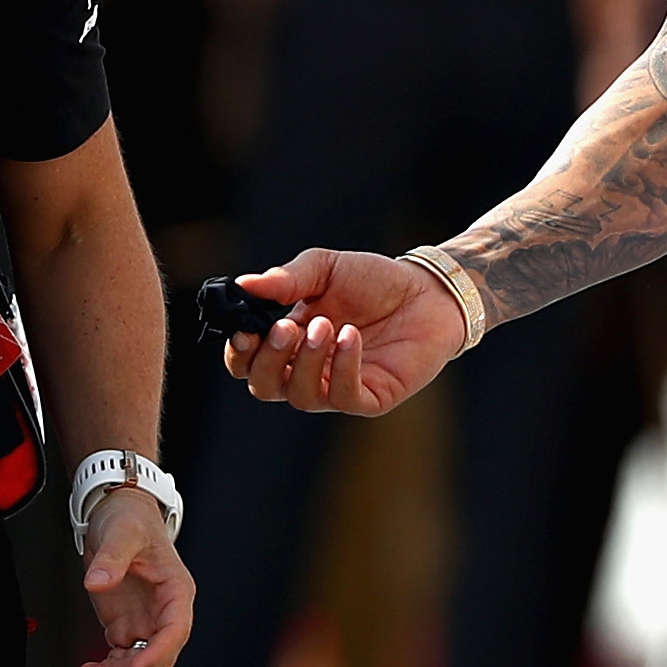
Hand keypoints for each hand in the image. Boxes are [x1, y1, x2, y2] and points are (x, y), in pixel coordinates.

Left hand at [77, 493, 193, 666]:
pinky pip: (122, 655)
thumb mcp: (121, 533)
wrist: (116, 514)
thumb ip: (111, 558)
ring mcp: (145, 620)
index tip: (135, 666)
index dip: (157, 652)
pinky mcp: (126, 624)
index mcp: (175, 591)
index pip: (175, 630)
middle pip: (159, 654)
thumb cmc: (130, 519)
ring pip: (140, 660)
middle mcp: (164, 611)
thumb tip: (97, 583)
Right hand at [218, 247, 464, 418]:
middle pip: (264, 387)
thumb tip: (244, 285)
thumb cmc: (373, 281)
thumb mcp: (324, 268)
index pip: (246, 362)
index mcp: (287, 342)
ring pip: (300, 396)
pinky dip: (341, 367)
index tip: (243, 331)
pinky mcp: (370, 397)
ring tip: (326, 325)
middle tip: (285, 328)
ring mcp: (337, 387)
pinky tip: (350, 336)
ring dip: (306, 361)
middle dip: (268, 360)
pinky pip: (343, 396)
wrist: (427, 291)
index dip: (238, 353)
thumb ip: (285, 279)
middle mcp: (307, 370)